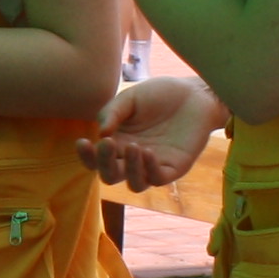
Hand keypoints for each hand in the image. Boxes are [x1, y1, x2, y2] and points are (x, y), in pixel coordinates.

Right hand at [77, 75, 221, 192]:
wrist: (195, 93)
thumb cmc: (160, 95)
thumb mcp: (131, 98)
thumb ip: (112, 112)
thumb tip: (100, 132)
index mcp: (117, 143)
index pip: (96, 159)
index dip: (87, 156)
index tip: (83, 142)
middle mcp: (132, 159)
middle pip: (110, 176)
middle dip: (104, 163)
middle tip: (107, 143)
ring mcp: (152, 166)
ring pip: (134, 184)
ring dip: (129, 169)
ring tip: (133, 146)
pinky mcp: (173, 169)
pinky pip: (157, 179)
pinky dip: (149, 168)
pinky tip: (147, 150)